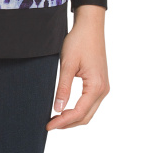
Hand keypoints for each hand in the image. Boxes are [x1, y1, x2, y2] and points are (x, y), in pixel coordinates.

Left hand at [46, 4, 109, 129]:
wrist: (90, 26)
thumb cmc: (79, 41)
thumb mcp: (67, 64)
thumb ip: (63, 87)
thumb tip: (58, 109)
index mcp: (96, 86)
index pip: (79, 113)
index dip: (63, 122)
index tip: (48, 125)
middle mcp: (103, 90)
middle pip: (86, 116)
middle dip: (68, 124)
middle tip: (49, 125)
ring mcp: (103, 87)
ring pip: (89, 111)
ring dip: (73, 118)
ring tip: (55, 119)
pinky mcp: (100, 83)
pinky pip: (90, 103)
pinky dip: (78, 109)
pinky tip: (65, 109)